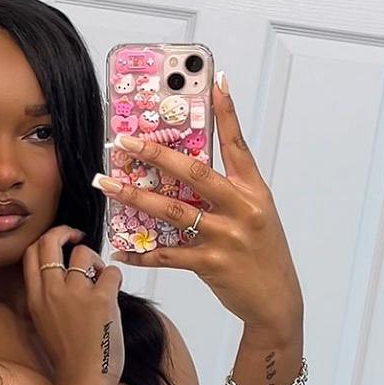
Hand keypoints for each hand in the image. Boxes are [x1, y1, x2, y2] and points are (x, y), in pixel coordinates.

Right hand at [23, 225, 124, 384]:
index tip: (61, 242)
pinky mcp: (100, 300)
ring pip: (85, 253)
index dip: (47, 240)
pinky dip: (115, 278)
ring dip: (96, 261)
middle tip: (78, 237)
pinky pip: (111, 272)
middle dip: (65, 232)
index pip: (31, 253)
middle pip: (50, 241)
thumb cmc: (68, 357)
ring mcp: (75, 294)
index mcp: (35, 298)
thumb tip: (63, 275)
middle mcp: (51, 291)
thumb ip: (47, 297)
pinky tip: (112, 294)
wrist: (83, 380)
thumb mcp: (44, 323)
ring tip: (100, 279)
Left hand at [95, 75, 303, 343]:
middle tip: (123, 141)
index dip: (227, 113)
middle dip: (154, 154)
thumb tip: (189, 170)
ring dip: (134, 196)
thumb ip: (228, 192)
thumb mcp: (255, 216)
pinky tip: (121, 249)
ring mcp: (227, 237)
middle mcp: (242, 209)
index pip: (238, 145)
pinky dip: (142, 253)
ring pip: (172, 211)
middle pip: (194, 173)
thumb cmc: (263, 255)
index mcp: (254, 191)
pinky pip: (168, 255)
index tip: (214, 82)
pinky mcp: (212, 265)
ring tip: (107, 184)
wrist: (276, 302)